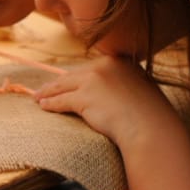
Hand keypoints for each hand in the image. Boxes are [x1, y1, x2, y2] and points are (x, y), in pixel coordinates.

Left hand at [32, 55, 181, 149]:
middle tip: (45, 89)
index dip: (76, 76)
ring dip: (48, 92)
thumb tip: (111, 93)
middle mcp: (104, 65)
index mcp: (119, 61)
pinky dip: (50, 104)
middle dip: (58, 83)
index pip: (90, 68)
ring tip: (38, 97)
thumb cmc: (150, 116)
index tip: (65, 81)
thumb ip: (124, 85)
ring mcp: (93, 80)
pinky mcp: (84, 97)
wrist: (152, 128)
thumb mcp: (140, 91)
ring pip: (64, 86)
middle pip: (74, 75)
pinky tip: (42, 106)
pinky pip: (62, 100)